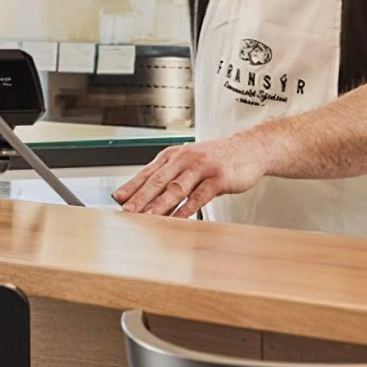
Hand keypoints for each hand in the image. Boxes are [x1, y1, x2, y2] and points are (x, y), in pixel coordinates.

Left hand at [111, 133, 268, 217]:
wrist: (249, 148)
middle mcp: (184, 158)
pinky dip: (187, 208)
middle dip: (140, 197)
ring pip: (176, 187)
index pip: (148, 172)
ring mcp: (201, 167)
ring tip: (146, 217)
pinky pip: (200, 195)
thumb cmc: (216, 159)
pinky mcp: (218, 178)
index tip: (117, 200)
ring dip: (159, 204)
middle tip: (126, 212)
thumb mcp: (189, 162)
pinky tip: (177, 218)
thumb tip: (143, 194)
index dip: (132, 186)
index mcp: (174, 155)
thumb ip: (168, 176)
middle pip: (158, 180)